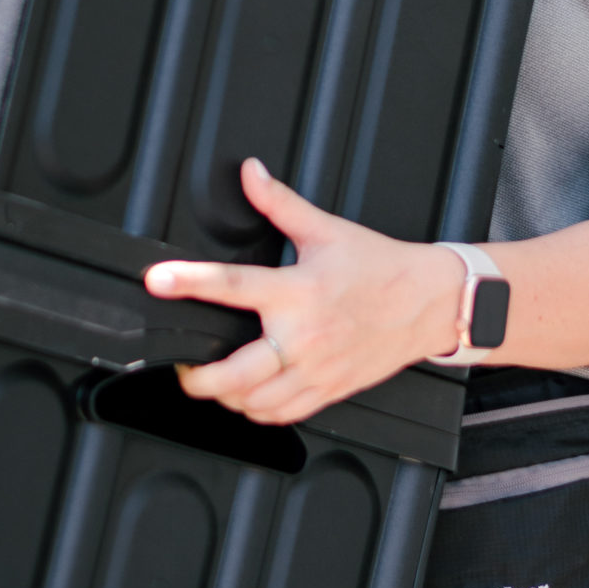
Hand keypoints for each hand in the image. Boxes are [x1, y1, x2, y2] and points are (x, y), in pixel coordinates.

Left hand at [143, 159, 463, 425]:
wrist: (430, 302)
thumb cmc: (380, 267)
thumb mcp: (326, 229)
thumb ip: (280, 203)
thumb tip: (251, 172)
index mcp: (297, 291)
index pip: (232, 286)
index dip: (189, 283)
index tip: (158, 281)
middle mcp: (303, 336)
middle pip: (235, 374)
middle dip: (197, 376)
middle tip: (183, 363)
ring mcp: (316, 369)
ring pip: (255, 403)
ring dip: (226, 397)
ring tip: (213, 381)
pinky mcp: (330, 390)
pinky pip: (283, 414)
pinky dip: (258, 412)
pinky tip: (249, 398)